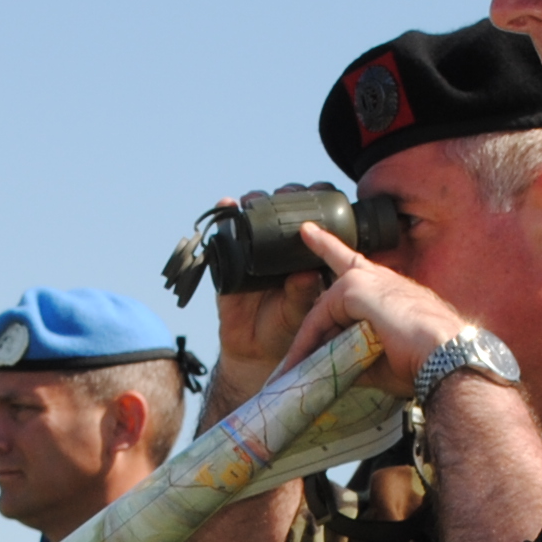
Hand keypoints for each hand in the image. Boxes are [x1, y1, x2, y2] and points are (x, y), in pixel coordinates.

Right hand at [207, 197, 331, 399]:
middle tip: (286, 192)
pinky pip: (225, 236)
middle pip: (282, 210)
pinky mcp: (230, 261)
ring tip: (255, 198)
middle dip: (285, 195)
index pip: (311, 220)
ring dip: (255, 201)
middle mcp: (279, 249)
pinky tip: (226, 204)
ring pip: (254, 217)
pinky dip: (224, 216)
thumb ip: (303, 295)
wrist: (255, 351)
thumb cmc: (286, 330)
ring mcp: (253, 252)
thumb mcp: (301, 313)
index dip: (313, 202)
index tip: (316, 190)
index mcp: (302, 256)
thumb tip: (307, 274)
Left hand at [287, 223, 478, 395]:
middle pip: (330, 295)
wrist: (444, 356)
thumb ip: (353, 354)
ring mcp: (365, 279)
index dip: (328, 246)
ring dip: (307, 342)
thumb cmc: (422, 361)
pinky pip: (319, 317)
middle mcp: (377, 277)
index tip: (308, 230)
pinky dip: (306, 341)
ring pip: (323, 311)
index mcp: (390, 289)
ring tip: (293, 369)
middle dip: (311, 326)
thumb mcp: (382, 357)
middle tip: (291, 360)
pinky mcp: (354, 288)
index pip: (352, 264)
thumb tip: (327, 369)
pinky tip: (299, 361)